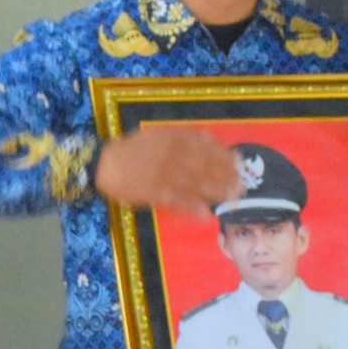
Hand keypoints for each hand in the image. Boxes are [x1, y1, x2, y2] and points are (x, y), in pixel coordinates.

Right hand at [94, 125, 243, 214]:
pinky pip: (177, 201)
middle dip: (225, 177)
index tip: (239, 164)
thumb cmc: (134, 149)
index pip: (205, 148)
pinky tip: (205, 214)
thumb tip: (208, 137)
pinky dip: (191, 208)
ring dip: (215, 192)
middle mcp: (172, 156)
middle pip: (204, 167)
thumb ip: (183, 135)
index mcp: (173, 140)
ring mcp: (164, 176)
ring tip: (231, 198)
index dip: (224, 157)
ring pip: (195, 184)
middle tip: (242, 185)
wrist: (106, 165)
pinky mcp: (155, 193)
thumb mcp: (158, 134)